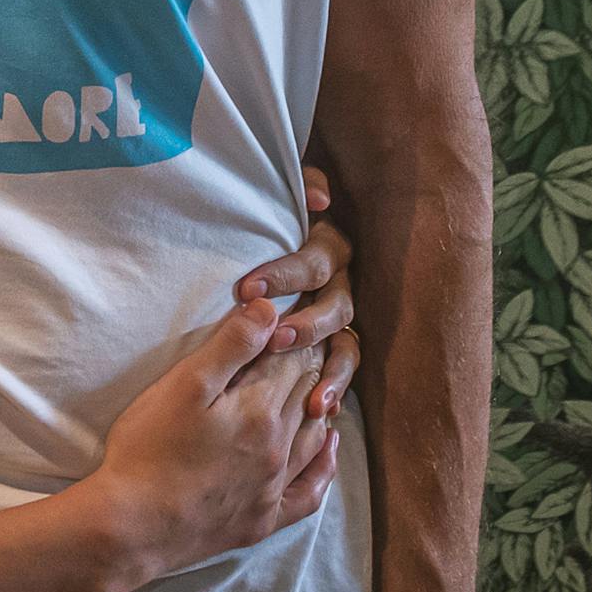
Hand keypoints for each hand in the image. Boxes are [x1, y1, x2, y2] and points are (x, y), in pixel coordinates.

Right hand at [88, 298, 338, 591]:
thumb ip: (231, 345)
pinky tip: (326, 448)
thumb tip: (269, 309)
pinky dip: (324, 466)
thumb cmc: (149, 449)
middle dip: (307, 362)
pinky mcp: (262, 520)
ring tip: (318, 382)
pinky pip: (309, 492)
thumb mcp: (184, 385)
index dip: (290, 334)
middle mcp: (278, 450)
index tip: (295, 314)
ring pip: (312, 438)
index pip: (289, 361)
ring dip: (319, 405)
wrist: (132, 526)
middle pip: (303, 395)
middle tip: (309, 337)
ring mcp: (272, 489)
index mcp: (259, 412)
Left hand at [237, 163, 359, 425]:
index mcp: (325, 246)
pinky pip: (346, 366)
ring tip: (307, 391)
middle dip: (304, 322)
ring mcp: (340, 314)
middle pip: (334, 303)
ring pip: (345, 340)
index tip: (246, 289)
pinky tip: (319, 408)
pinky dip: (335, 386)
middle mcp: (339, 281)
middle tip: (273, 337)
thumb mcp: (279, 194)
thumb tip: (321, 198)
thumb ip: (303, 184)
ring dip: (327, 365)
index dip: (284, 275)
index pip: (314, 261)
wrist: (263, 237)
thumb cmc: (266, 216)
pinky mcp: (337, 343)